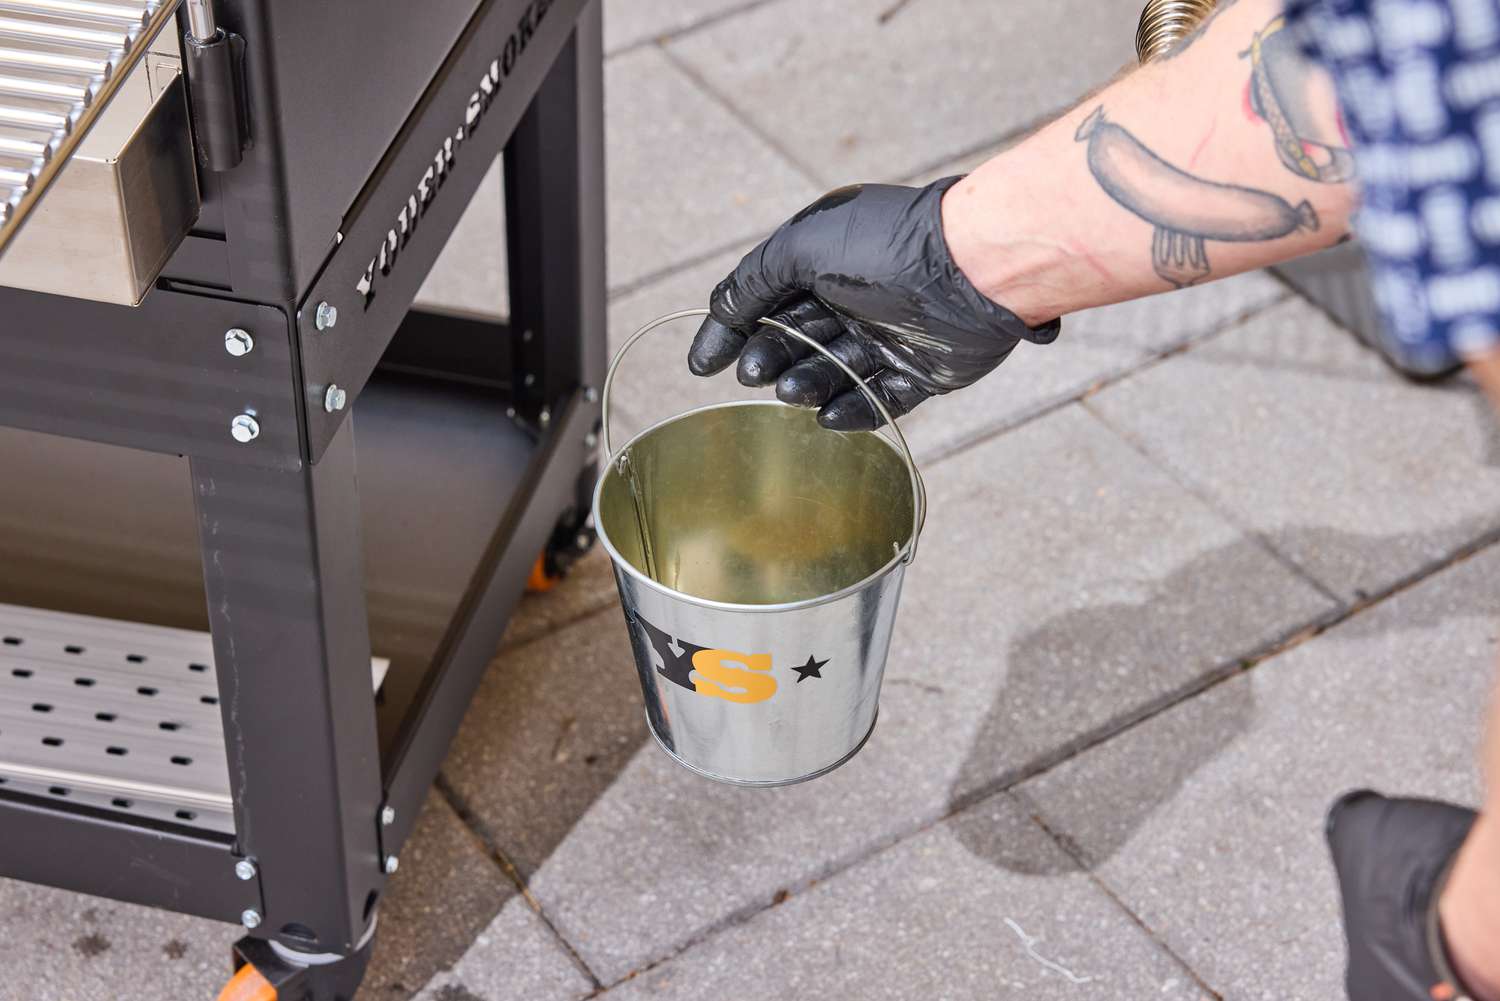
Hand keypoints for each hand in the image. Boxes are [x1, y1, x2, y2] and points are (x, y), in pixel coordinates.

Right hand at [687, 177, 1059, 429]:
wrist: (974, 268)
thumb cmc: (885, 244)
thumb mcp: (801, 247)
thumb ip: (752, 281)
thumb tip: (718, 314)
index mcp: (825, 260)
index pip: (763, 300)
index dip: (729, 331)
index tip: (703, 366)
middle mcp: (855, 296)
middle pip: (795, 340)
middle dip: (770, 358)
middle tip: (758, 374)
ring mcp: (888, 335)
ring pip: (832, 372)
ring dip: (806, 385)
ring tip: (791, 391)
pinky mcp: (922, 370)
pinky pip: (878, 398)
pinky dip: (850, 410)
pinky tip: (827, 416)